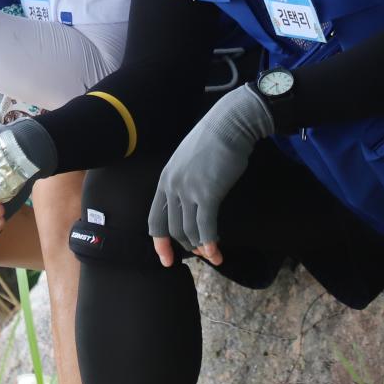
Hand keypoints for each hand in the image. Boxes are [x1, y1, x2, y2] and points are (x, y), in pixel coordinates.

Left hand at [149, 83, 275, 268]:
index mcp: (165, 179)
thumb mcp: (188, 160)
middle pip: (172, 228)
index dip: (160, 242)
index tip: (166, 259)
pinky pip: (205, 227)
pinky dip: (210, 243)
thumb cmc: (213, 140)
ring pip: (189, 230)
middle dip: (184, 247)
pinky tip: (216, 253)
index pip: (155, 219)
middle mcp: (172, 187)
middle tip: (198, 257)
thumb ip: (184, 180)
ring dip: (200, 247)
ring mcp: (188, 191)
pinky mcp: (207, 194)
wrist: (229, 124)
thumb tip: (191, 201)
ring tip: (211, 256)